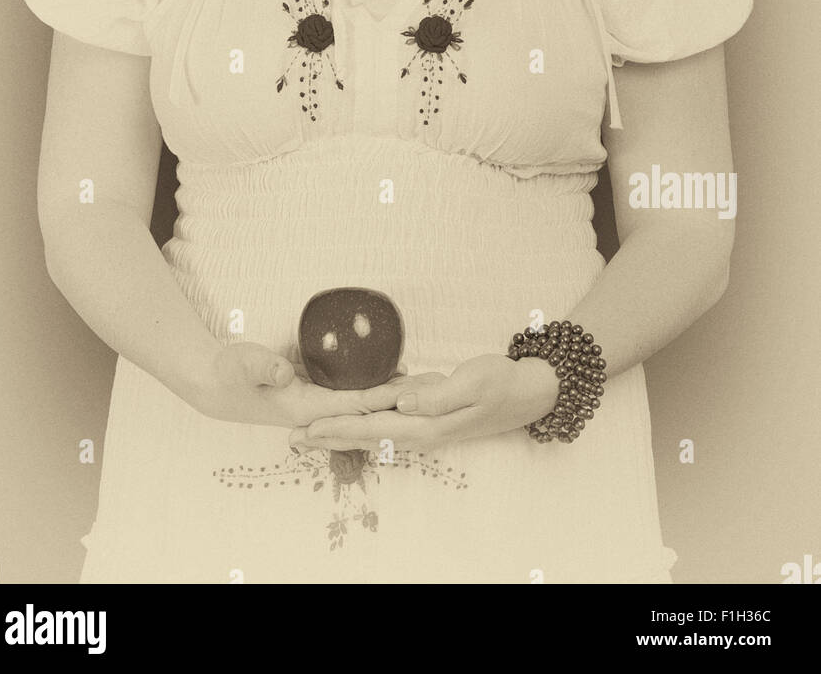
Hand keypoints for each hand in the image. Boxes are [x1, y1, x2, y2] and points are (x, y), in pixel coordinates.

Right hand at [189, 340, 408, 428]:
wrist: (212, 385)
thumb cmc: (228, 372)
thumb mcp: (243, 364)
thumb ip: (263, 366)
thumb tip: (286, 374)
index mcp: (305, 407)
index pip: (356, 403)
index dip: (386, 396)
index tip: (416, 389)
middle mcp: (316, 410)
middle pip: (368, 408)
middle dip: (401, 400)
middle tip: (437, 386)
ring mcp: (316, 404)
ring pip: (363, 403)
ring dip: (393, 396)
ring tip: (426, 383)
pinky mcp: (314, 393)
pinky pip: (352, 394)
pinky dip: (374, 388)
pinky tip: (392, 377)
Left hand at [288, 353, 559, 454]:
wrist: (528, 393)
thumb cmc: (500, 383)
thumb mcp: (472, 382)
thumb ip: (436, 395)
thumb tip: (400, 402)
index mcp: (426, 424)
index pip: (371, 427)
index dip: (337, 427)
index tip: (308, 429)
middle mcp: (421, 432)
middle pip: (365, 436)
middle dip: (329, 437)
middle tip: (294, 439)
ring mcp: (425, 429)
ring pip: (373, 433)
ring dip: (342, 434)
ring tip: (312, 435)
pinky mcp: (429, 420)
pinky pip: (389, 425)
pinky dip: (364, 425)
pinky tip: (352, 422)